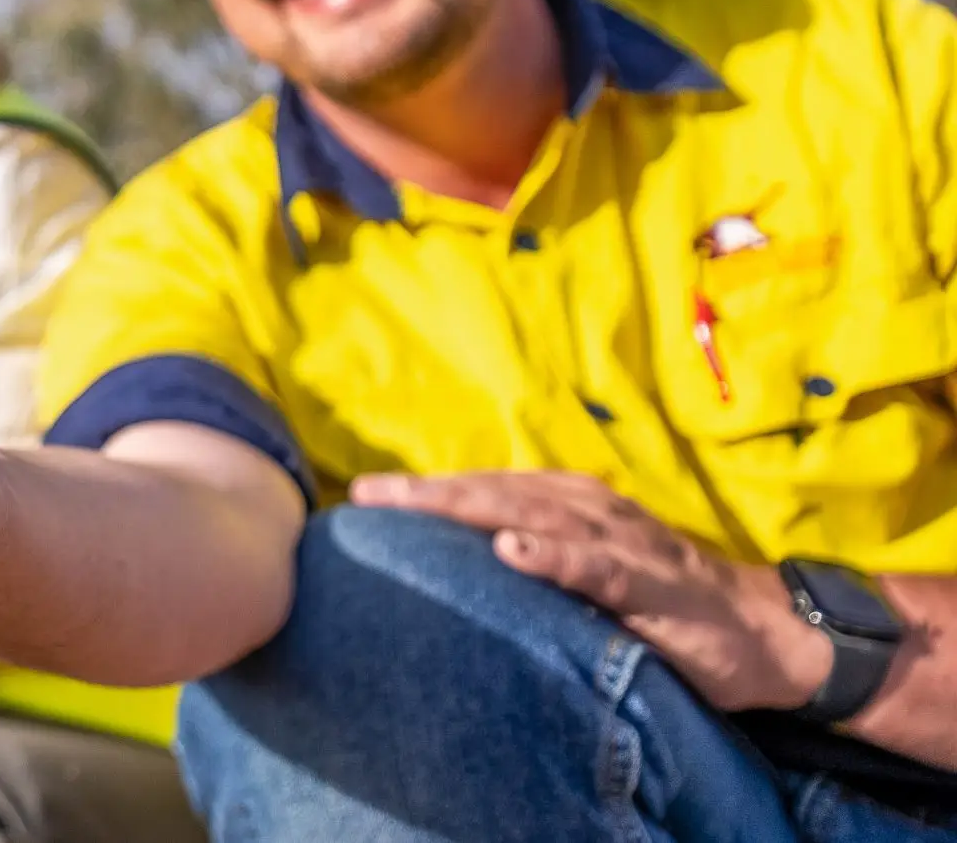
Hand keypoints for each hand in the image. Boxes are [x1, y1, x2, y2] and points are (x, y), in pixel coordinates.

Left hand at [350, 470, 830, 711]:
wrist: (763, 634)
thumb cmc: (660, 604)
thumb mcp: (587, 576)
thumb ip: (534, 562)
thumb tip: (456, 568)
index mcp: (567, 505)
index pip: (483, 490)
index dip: (423, 491)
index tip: (360, 496)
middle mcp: (587, 509)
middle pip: (492, 492)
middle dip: (426, 492)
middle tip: (365, 495)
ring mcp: (620, 542)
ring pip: (532, 513)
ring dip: (469, 507)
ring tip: (411, 504)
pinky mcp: (652, 582)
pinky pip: (595, 564)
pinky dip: (553, 555)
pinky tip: (512, 550)